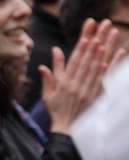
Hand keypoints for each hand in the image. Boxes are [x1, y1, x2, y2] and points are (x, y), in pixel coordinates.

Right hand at [40, 19, 116, 134]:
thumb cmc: (56, 111)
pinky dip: (109, 70)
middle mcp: (77, 85)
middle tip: (102, 29)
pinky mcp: (95, 97)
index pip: (74, 62)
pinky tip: (114, 59)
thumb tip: (45, 62)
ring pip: (97, 68)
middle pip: (88, 61)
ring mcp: (87, 91)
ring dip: (104, 52)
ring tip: (110, 38)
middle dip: (95, 43)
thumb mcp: (47, 94)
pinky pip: (104, 81)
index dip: (81, 48)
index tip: (87, 36)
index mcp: (64, 84)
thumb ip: (49, 77)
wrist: (67, 130)